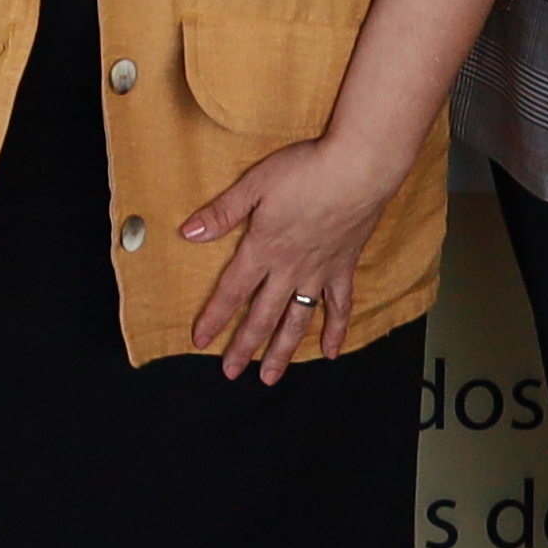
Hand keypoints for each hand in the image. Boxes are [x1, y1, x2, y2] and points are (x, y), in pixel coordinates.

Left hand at [180, 127, 413, 382]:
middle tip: (231, 373)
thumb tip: (189, 233)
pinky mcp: (344, 268)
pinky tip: (330, 352)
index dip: (214, 317)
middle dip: (244, 346)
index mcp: (263, 249)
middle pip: (262, 315)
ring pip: (297, 321)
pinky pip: (340, 306)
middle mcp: (289, 269)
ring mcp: (319, 272)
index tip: (200, 340)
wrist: (358, 169)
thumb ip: (223, 212)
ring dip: (283, 351)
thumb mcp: (254, 185)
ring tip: (271, 377)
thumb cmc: (305, 171)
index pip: (232, 291)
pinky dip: (336, 331)